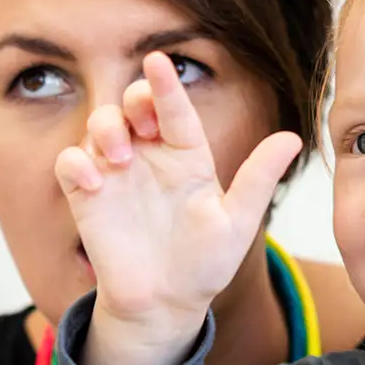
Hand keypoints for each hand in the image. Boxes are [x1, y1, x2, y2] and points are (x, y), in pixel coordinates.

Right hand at [53, 52, 301, 348]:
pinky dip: (75, 164)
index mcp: (187, 155)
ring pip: (99, 125)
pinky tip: (92, 182)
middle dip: (133, 100)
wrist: (165, 304)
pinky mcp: (87, 196)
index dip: (166, 85)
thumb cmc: (204, 264)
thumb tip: (294, 138)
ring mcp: (116, 173)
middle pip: (132, 104)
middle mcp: (150, 155)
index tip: (159, 61)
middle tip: (144, 125)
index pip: (175, 110)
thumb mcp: (236, 224)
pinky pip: (70, 164)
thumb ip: (259, 180)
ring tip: (120, 156)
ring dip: (105, 129)